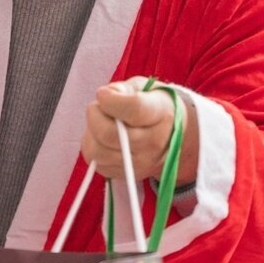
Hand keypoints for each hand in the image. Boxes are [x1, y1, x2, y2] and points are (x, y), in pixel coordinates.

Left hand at [81, 77, 198, 182]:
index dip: (110, 101)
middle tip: (97, 107)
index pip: (134, 110)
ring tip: (100, 123)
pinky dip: (94, 148)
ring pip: (98, 151)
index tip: (103, 94)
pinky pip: (97, 163)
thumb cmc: (153, 106)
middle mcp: (154, 142)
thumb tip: (104, 98)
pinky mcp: (127, 175)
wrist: (172, 136)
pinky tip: (103, 138)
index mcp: (162, 114)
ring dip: (91, 133)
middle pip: (109, 134)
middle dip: (94, 116)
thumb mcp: (143, 88)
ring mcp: (141, 163)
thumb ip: (123, 89)